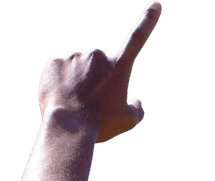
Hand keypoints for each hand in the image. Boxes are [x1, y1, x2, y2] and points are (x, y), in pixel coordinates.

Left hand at [38, 1, 161, 143]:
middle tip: (94, 106)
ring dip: (78, 85)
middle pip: (99, 68)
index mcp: (119, 68)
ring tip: (77, 107)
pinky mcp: (54, 64)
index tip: (156, 4)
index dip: (148, 21)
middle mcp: (97, 57)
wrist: (69, 129)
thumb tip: (136, 102)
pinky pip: (60, 73)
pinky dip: (62, 86)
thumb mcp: (128, 122)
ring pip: (78, 71)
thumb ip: (137, 109)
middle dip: (97, 82)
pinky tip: (63, 101)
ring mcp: (73, 58)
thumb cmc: (101, 126)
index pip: (138, 39)